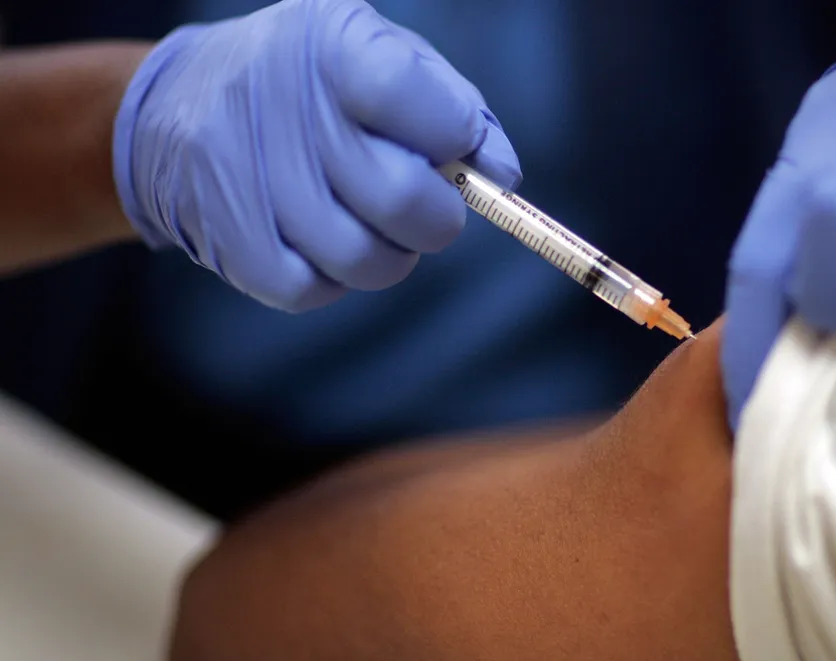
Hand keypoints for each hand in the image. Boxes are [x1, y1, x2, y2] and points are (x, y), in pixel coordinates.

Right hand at [113, 0, 520, 310]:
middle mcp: (278, 102)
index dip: (450, 136)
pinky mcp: (221, 234)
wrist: (181, 100)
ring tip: (377, 228)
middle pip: (397, 197)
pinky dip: (334, 280)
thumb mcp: (386, 59)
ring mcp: (241, 171)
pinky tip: (327, 246)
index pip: (403, 92)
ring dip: (390, 257)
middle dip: (436, 218)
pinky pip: (308, 290)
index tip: (456, 150)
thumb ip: (456, 108)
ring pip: (359, 258)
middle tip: (429, 210)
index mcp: (330, 44)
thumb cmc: (317, 85)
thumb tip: (502, 174)